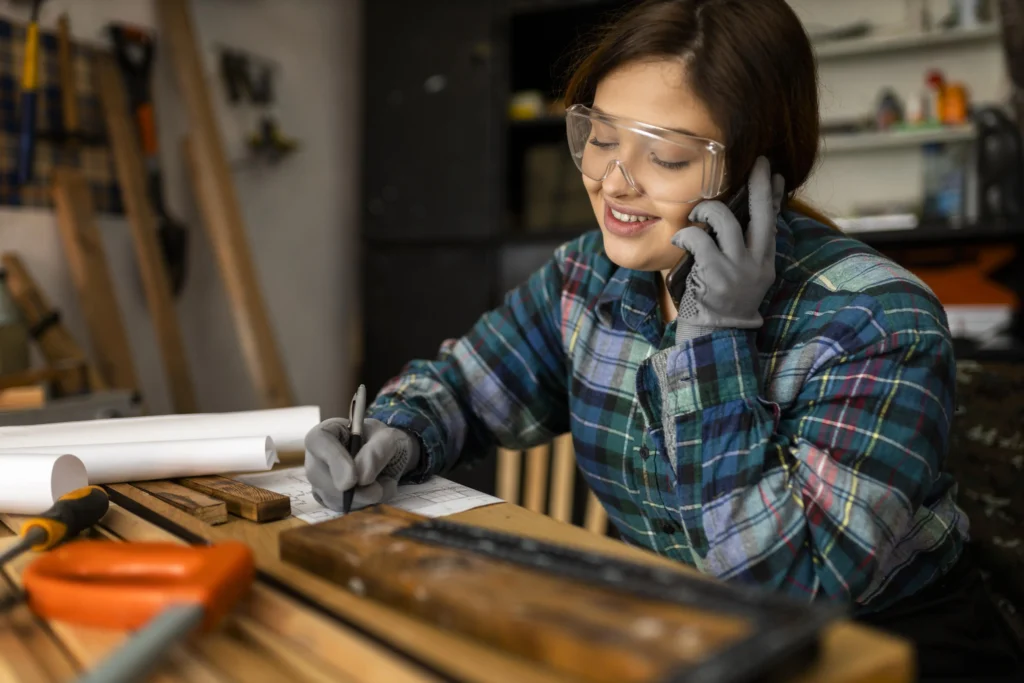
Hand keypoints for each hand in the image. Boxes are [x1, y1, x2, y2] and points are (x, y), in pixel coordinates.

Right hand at [304, 417, 419, 511]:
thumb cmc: (381, 441)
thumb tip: (362, 477)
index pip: (318, 441)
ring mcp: (320, 480)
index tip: (352, 480)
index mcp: (327, 432)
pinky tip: (380, 491)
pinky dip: (366, 505)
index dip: (333, 460)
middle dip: (350, 490)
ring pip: (331, 497)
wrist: (386, 456)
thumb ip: (377, 451)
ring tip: (386, 483)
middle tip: (378, 491)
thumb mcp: (387, 438)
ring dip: (363, 498)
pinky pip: (343, 508)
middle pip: (319, 475)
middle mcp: (316, 457)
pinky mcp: (330, 499)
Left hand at [670, 156, 784, 342]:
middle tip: (759, 163)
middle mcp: (756, 263)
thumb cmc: (722, 306)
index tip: (777, 174)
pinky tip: (678, 241)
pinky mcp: (715, 274)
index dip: (774, 195)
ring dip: (707, 210)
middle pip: (762, 212)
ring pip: (726, 221)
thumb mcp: (744, 279)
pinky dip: (686, 235)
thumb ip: (745, 253)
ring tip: (696, 214)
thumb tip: (741, 221)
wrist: (716, 339)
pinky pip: (700, 240)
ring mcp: (737, 268)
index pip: (773, 221)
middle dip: (760, 184)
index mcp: (765, 263)